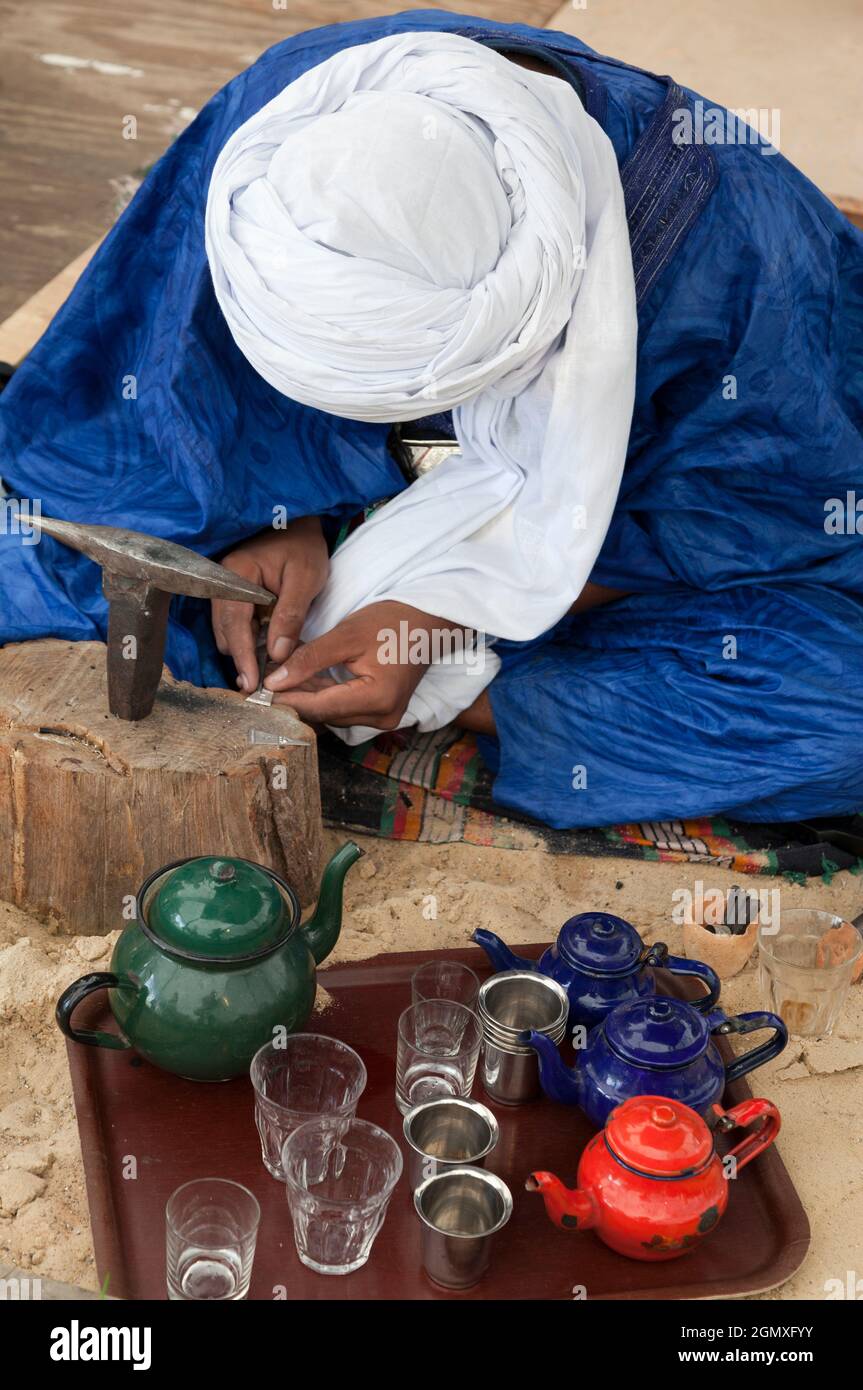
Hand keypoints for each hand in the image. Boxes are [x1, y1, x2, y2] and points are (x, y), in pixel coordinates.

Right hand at [212, 517, 327, 693]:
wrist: (299, 522)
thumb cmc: (304, 546)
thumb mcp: (305, 579)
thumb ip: (290, 615)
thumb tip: (277, 654)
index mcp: (236, 574)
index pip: (233, 624)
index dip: (242, 656)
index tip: (251, 684)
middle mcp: (223, 582)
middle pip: (224, 632)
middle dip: (240, 658)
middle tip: (259, 686)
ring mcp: (225, 588)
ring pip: (227, 631)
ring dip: (244, 650)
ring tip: (263, 671)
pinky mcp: (233, 595)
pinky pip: (235, 624)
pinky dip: (247, 639)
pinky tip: (263, 651)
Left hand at [265, 600, 460, 729]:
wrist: (429, 620)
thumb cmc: (393, 621)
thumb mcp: (347, 635)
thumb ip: (309, 659)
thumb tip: (274, 681)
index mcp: (377, 699)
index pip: (319, 707)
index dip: (285, 700)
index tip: (255, 694)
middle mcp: (382, 717)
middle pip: (324, 714)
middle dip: (292, 698)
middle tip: (260, 685)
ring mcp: (384, 717)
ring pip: (331, 712)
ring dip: (306, 696)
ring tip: (278, 678)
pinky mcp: (381, 711)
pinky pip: (343, 707)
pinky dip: (322, 694)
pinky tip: (302, 679)